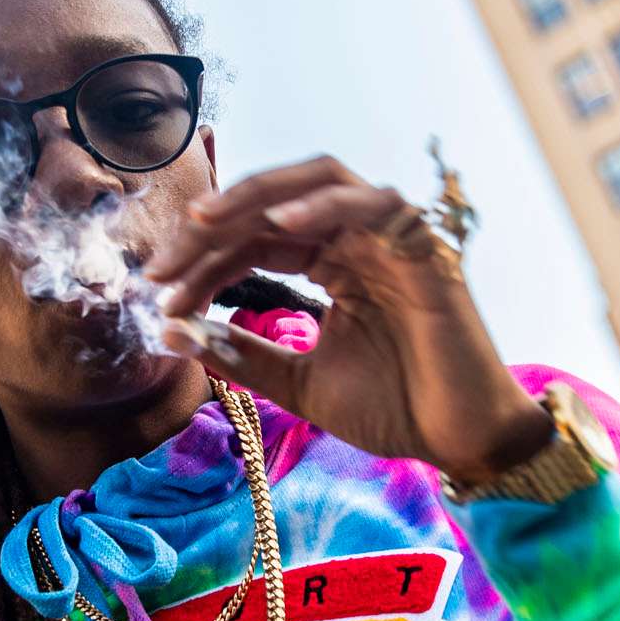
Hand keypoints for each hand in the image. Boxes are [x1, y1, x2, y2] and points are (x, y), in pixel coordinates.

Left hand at [143, 155, 552, 481]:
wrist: (460, 441)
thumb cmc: (395, 408)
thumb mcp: (299, 383)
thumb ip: (244, 356)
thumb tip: (174, 333)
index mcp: (332, 263)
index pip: (255, 239)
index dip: (203, 260)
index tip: (160, 295)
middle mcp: (359, 238)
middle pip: (276, 202)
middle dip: (212, 227)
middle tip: (163, 264)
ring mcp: (392, 235)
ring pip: (320, 179)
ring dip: (256, 196)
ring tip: (204, 223)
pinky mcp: (423, 245)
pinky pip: (371, 202)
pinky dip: (323, 204)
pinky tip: (277, 226)